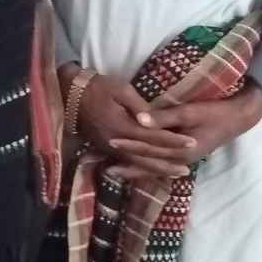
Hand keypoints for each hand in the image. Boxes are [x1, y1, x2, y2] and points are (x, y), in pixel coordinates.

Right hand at [60, 66, 196, 180]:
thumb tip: (152, 120)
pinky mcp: (105, 149)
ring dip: (156, 170)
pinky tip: (152, 170)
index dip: (174, 141)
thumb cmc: (97, 87)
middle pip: (147, 157)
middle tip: (187, 169)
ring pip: (137, 164)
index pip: (154, 137)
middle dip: (168, 163)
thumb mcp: (120, 89)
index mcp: (122, 127)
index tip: (192, 143)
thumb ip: (138, 106)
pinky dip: (142, 168)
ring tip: (174, 174)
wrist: (69, 94)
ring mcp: (109, 148)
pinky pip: (127, 162)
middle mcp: (117, 143)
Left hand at [109, 83, 261, 179]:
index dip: (129, 146)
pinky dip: (148, 166)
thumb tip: (139, 120)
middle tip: (105, 168)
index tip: (111, 143)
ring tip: (115, 171)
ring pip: (154, 168)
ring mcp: (183, 160)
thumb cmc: (215, 113)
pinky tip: (137, 167)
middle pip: (149, 165)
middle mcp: (180, 161)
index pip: (149, 150)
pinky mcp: (184, 156)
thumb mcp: (190, 112)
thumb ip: (164, 117)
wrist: (238, 118)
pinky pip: (162, 164)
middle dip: (128, 166)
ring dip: (135, 170)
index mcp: (181, 152)